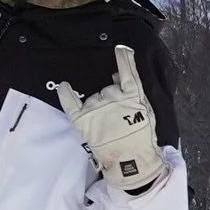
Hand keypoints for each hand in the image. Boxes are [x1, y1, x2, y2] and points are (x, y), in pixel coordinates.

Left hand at [56, 45, 165, 192]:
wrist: (131, 161)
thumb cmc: (141, 138)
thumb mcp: (146, 113)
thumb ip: (133, 94)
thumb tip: (116, 76)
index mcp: (133, 96)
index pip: (128, 73)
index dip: (124, 60)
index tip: (121, 49)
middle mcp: (113, 97)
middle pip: (107, 89)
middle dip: (111, 99)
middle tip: (117, 118)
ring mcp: (97, 108)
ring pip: (94, 98)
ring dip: (98, 106)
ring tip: (106, 125)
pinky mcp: (83, 120)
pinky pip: (71, 103)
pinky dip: (66, 94)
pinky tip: (64, 85)